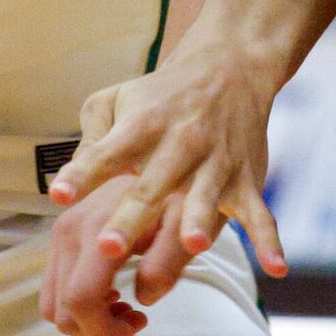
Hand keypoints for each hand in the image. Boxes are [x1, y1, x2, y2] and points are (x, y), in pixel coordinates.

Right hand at [40, 176, 194, 335]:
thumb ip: (169, 262)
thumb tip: (143, 299)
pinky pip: (56, 284)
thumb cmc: (183, 187)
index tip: (140, 323)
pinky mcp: (62, 232)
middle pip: (61, 311)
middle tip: (135, 319)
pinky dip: (78, 300)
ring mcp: (61, 230)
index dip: (107, 330)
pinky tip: (112, 288)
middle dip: (96, 330)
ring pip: (52, 303)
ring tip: (125, 305)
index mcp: (97, 231)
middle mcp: (69, 230)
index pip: (81, 301)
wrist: (165, 147)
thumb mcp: (187, 223)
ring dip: (86, 318)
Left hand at [43, 44, 285, 277]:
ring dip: (199, 221)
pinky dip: (269, 241)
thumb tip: (68, 188)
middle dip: (130, 217)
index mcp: (140, 126)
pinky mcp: (246, 180)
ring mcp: (215, 164)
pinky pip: (260, 214)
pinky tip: (276, 268)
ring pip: (206, 197)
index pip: (105, 153)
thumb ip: (90, 140)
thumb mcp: (114, 100)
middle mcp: (178, 144)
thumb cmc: (159, 94)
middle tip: (107, 247)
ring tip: (194, 245)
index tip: (59, 196)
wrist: (229, 66)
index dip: (82, 175)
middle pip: (150, 186)